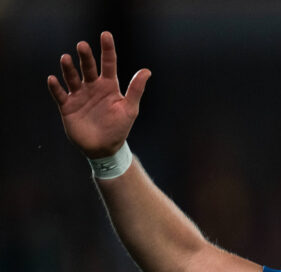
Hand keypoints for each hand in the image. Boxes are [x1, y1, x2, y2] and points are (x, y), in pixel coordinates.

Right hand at [47, 31, 150, 158]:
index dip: (107, 49)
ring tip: (66, 59)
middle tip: (82, 46)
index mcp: (109, 86)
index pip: (108, 63)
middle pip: (88, 67)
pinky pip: (60, 94)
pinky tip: (53, 80)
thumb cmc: (119, 128)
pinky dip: (56, 87)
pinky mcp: (67, 106)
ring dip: (68, 68)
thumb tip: (147, 70)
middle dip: (85, 56)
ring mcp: (79, 95)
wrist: (104, 148)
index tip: (105, 35)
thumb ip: (136, 89)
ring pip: (72, 77)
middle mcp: (93, 87)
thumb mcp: (130, 108)